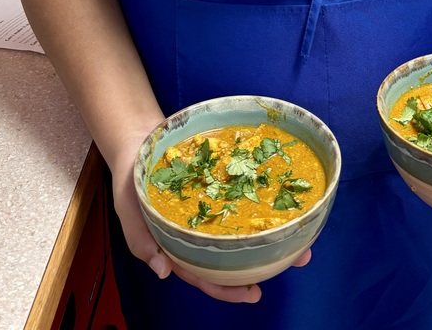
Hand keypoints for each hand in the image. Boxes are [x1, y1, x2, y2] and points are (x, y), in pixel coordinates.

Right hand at [109, 137, 310, 302]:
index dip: (228, 287)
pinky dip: (262, 200)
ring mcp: (212, 208)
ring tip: (303, 232)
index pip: (205, 275)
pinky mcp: (221, 184)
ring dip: (272, 231)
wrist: (138, 140)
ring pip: (243, 227)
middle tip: (298, 258)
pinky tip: (282, 199)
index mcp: (178, 245)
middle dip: (264, 260)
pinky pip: (243, 196)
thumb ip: (140, 240)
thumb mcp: (128, 208)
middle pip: (233, 255)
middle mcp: (200, 231)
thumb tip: (162, 272)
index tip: (254, 292)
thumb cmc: (131, 178)